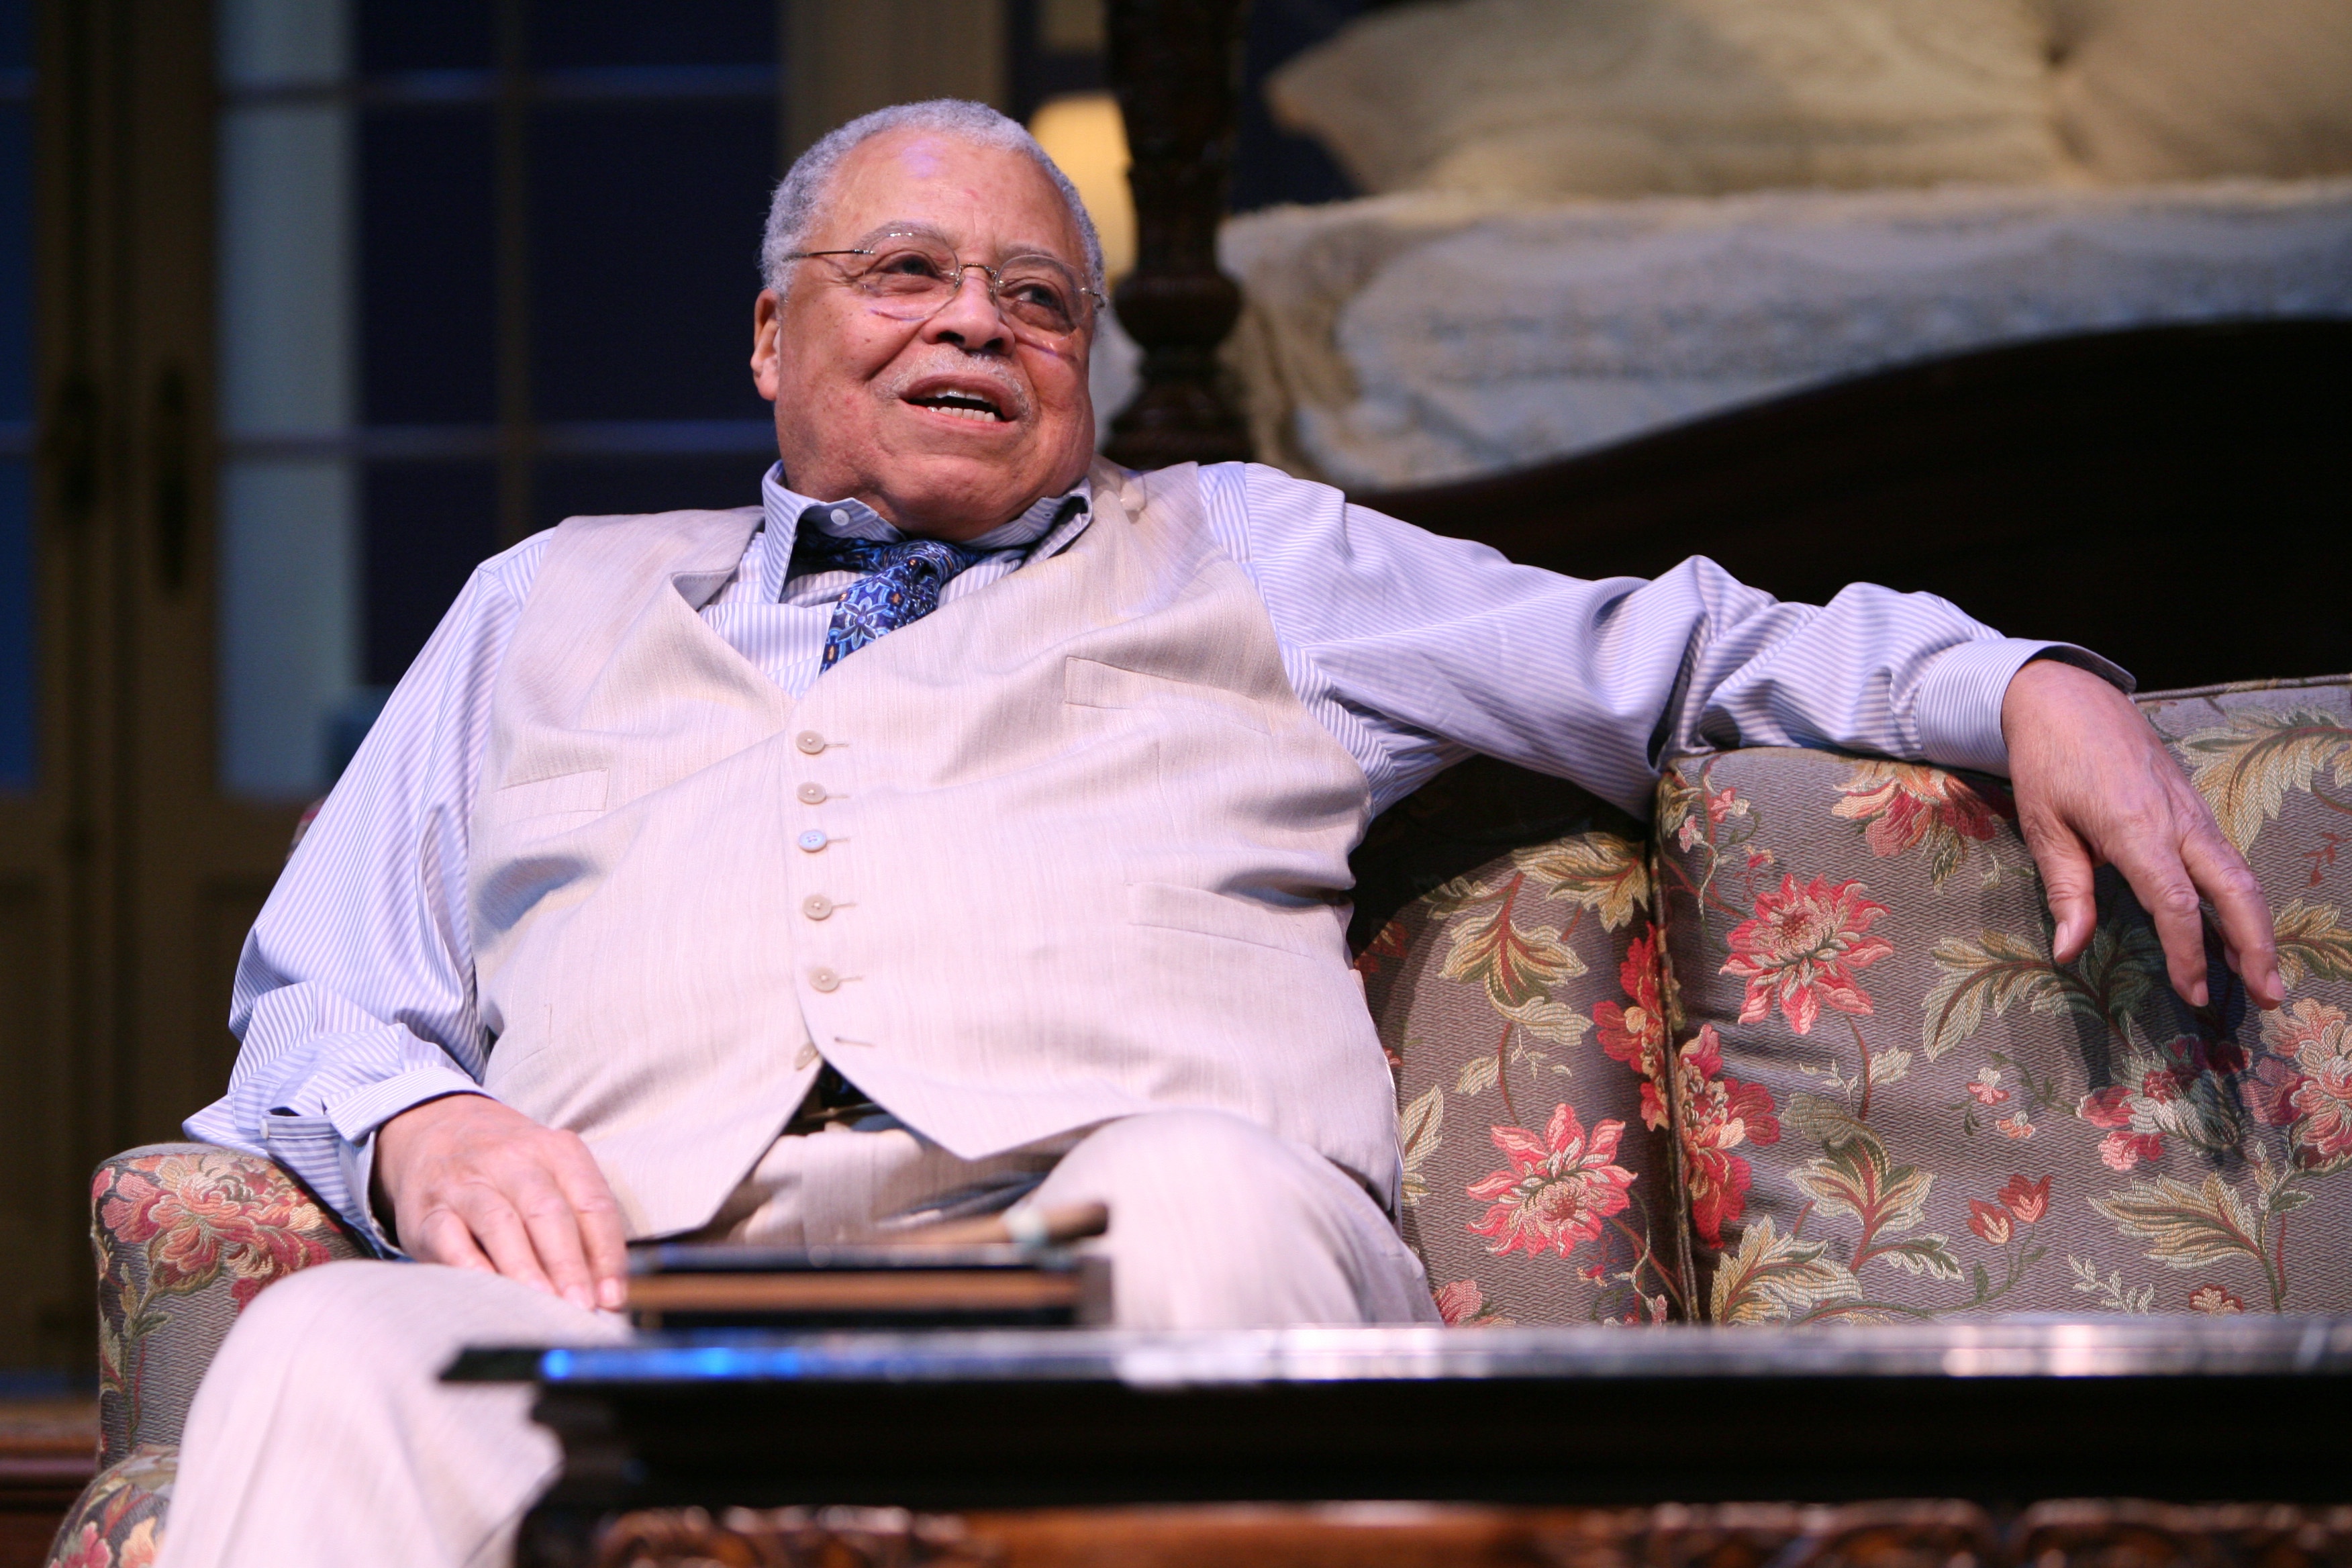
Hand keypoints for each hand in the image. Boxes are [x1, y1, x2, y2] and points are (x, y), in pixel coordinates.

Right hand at [373, 1093, 627, 1310]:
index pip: (592, 1203)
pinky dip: (468, 1265)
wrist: (439, 1129)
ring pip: (500, 1223)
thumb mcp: (554, 1173)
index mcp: (558, 1151)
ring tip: (542, 1303)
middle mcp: (513, 1160)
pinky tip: (487, 1290)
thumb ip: (582, 1223)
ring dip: (523, 1268)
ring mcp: (467, 1182)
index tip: (612, 1297)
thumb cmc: (513, 1168)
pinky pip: (448, 1237)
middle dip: (568, 1264)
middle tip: (580, 1307)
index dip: (606, 1253)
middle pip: (548, 1212)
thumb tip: (606, 1292)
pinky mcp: (429, 1209)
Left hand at [2003, 659, 2281, 1011]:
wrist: (2068, 698)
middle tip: (2267, 997)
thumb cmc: (2048, 761)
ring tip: (2262, 976)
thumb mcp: (2044, 826)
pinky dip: (2240, 898)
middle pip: (2234, 888)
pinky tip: (2238, 929)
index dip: (2188, 951)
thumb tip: (2068, 951)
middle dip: (2255, 945)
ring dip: (2255, 926)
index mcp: (2135, 827)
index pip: (2175, 901)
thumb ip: (2065, 890)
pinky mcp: (2194, 808)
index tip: (2193, 993)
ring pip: (2240, 873)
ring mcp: (2192, 811)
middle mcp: (2177, 820)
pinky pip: (2227, 858)